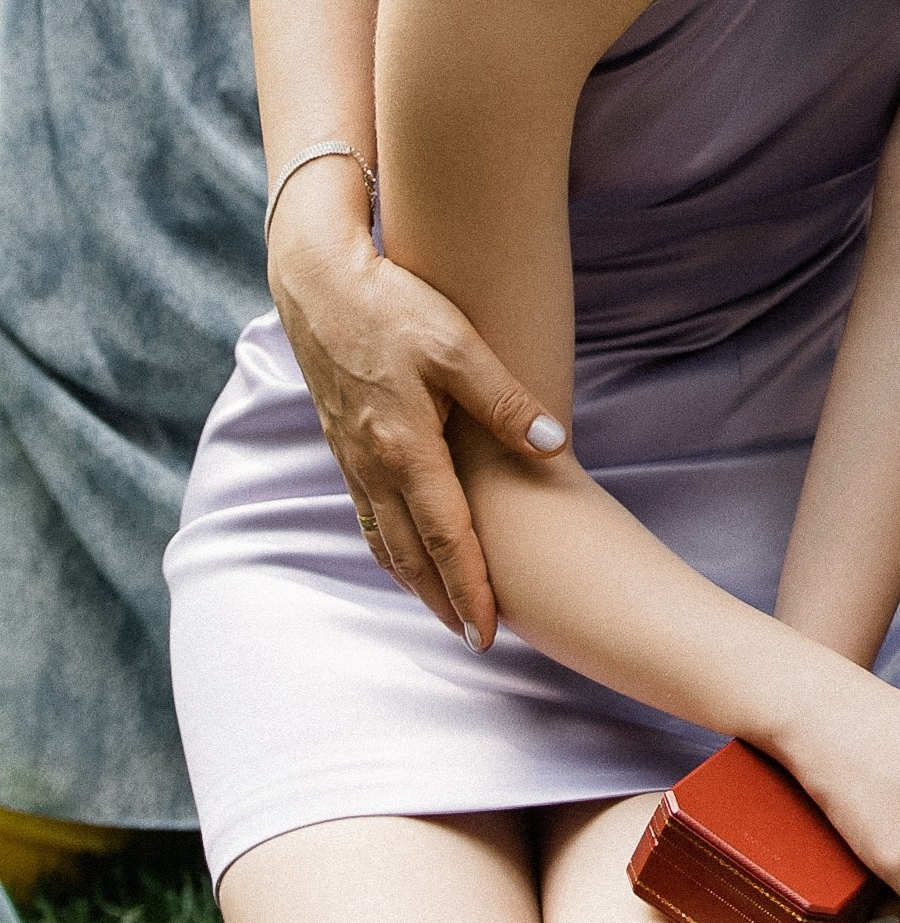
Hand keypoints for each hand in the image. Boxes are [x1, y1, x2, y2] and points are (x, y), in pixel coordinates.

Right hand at [270, 216, 562, 643]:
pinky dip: (387, 547)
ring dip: (414, 581)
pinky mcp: (342, 443)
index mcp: (407, 449)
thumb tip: (556, 448)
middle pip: (412, 555)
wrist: (319, 283)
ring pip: (384, 539)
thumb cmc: (394, 306)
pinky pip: (365, 515)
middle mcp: (374, 465)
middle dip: (443, 601)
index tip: (490, 631)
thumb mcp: (459, 345)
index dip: (471, 589)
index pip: (447, 539)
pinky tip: (401, 552)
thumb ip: (507, 401)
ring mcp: (352, 458)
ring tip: (443, 609)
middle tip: (473, 638)